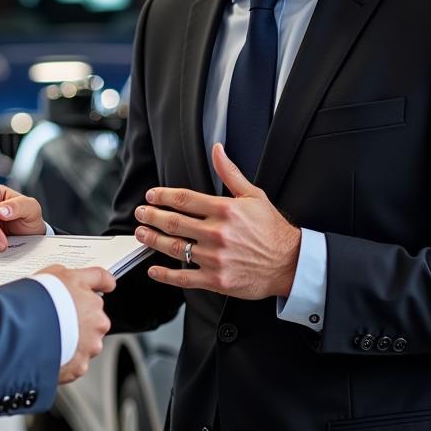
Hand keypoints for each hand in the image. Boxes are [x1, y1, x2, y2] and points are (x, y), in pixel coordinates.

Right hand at [41, 264, 114, 383]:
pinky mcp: (79, 366)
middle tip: (59, 319)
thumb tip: (69, 281)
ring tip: (50, 338)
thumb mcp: (53, 274)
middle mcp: (97, 322)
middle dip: (81, 320)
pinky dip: (65, 359)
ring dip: (74, 342)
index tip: (106, 284)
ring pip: (86, 343)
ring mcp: (90, 346)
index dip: (103, 282)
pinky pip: (74, 362)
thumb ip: (67, 278)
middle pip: (94, 319)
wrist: (25, 333)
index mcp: (92, 297)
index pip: (102, 281)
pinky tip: (49, 352)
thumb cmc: (38, 302)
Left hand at [133, 143, 301, 299]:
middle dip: (151, 217)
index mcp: (225, 211)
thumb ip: (230, 173)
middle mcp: (218, 234)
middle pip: (174, 222)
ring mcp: (215, 258)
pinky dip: (166, 275)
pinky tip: (154, 269)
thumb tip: (217, 149)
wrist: (290, 264)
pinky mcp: (216, 280)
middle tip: (140, 214)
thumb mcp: (254, 195)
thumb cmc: (272, 230)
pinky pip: (184, 278)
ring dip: (153, 240)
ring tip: (141, 234)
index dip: (163, 196)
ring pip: (175, 248)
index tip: (151, 196)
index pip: (184, 199)